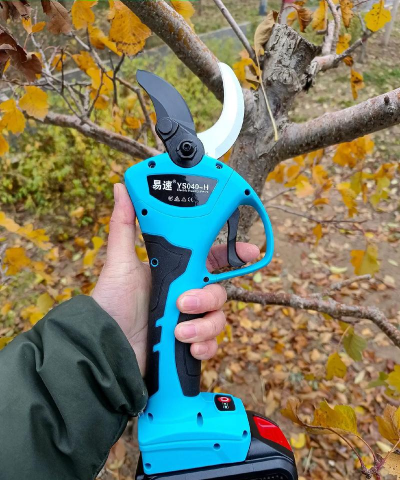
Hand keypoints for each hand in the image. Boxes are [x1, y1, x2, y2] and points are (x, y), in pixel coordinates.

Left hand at [92, 183, 259, 374]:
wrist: (106, 345)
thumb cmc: (112, 302)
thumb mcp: (120, 262)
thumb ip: (125, 225)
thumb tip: (121, 188)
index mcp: (177, 272)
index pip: (213, 260)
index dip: (234, 255)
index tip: (251, 252)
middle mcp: (187, 295)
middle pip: (219, 292)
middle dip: (207, 298)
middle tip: (184, 302)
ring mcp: (189, 321)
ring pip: (218, 319)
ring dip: (201, 325)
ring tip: (178, 331)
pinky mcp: (188, 344)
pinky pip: (212, 344)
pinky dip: (203, 345)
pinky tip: (186, 345)